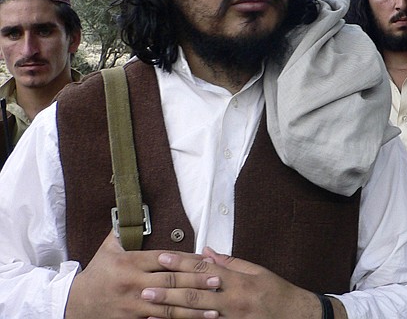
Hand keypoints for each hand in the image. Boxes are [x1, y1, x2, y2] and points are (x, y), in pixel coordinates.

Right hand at [64, 231, 221, 318]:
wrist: (72, 304)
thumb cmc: (96, 275)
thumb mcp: (107, 250)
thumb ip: (123, 233)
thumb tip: (132, 214)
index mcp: (130, 262)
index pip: (164, 259)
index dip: (187, 260)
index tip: (206, 261)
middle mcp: (133, 283)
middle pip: (171, 282)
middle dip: (196, 282)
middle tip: (218, 280)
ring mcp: (133, 305)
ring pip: (168, 307)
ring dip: (193, 308)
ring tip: (214, 308)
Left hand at [141, 247, 347, 318]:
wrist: (297, 318)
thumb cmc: (278, 294)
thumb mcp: (258, 272)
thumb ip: (230, 262)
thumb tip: (207, 252)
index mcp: (238, 282)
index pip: (205, 269)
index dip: (182, 262)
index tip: (162, 257)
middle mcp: (232, 301)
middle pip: (194, 294)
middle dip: (168, 290)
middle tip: (145, 288)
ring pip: (195, 315)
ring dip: (171, 312)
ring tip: (150, 308)